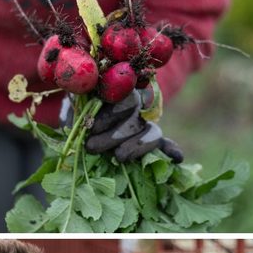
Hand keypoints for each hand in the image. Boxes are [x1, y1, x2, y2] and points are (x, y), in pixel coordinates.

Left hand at [61, 91, 183, 163]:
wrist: (80, 125)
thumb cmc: (77, 115)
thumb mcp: (75, 105)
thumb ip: (80, 101)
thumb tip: (79, 95)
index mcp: (120, 94)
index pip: (125, 99)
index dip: (112, 113)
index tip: (93, 126)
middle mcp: (136, 107)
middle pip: (135, 119)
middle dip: (114, 135)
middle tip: (92, 146)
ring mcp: (145, 124)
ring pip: (151, 132)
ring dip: (136, 146)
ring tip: (118, 157)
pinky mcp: (151, 142)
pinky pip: (165, 144)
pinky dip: (172, 150)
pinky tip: (177, 158)